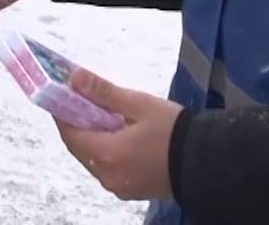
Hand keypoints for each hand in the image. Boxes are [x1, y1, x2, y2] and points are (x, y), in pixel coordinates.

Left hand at [55, 71, 181, 200]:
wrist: (207, 162)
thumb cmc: (173, 130)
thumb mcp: (139, 104)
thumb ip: (104, 92)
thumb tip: (75, 77)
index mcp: (106, 155)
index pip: (69, 134)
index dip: (62, 113)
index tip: (61, 94)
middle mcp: (107, 175)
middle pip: (79, 148)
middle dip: (76, 125)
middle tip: (81, 101)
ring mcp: (118, 187)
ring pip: (93, 159)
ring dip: (91, 138)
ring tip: (101, 116)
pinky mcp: (129, 191)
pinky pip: (107, 169)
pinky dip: (105, 152)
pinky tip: (117, 136)